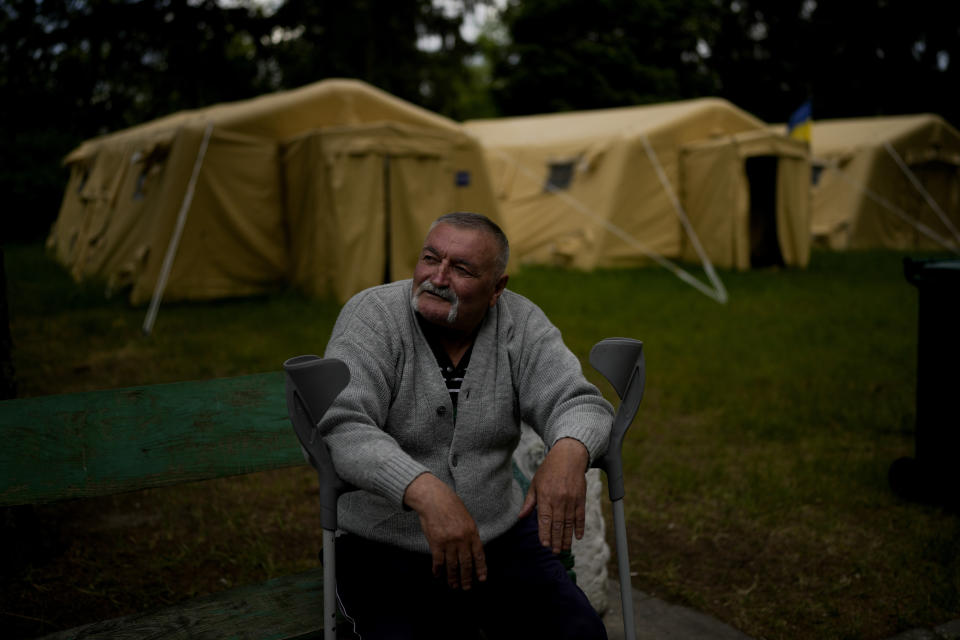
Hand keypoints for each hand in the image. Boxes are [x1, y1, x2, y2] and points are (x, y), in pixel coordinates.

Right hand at [404, 473, 487, 589]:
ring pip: (452, 565)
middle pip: (466, 563)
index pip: (479, 555)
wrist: (434, 498)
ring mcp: (449, 542)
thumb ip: (470, 534)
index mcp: (472, 532)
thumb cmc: (450, 506)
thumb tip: (472, 550)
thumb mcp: (466, 518)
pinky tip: (438, 576)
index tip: (482, 579)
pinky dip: (438, 571)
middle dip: (467, 578)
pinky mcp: (436, 543)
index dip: (481, 568)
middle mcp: (462, 539)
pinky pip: (438, 561)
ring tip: (453, 586)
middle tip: (467, 588)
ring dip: (453, 578)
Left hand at [517, 437, 588, 552]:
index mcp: (545, 496)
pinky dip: (580, 527)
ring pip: (569, 523)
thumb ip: (529, 502)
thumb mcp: (535, 483)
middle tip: (555, 552)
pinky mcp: (581, 498)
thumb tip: (521, 517)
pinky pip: (580, 516)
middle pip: (557, 524)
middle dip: (555, 540)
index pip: (544, 519)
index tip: (544, 545)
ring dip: (567, 538)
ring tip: (564, 549)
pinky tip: (578, 537)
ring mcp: (571, 499)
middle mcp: (558, 499)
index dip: (545, 533)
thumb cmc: (549, 470)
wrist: (569, 456)